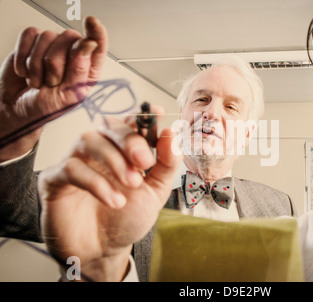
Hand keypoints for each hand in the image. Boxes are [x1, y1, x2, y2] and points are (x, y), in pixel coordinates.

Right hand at [0, 16, 107, 160]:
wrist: (18, 108)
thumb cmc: (46, 107)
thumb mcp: (67, 96)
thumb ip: (79, 71)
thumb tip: (89, 44)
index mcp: (88, 69)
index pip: (98, 45)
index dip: (97, 32)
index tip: (92, 22)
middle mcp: (73, 54)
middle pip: (69, 37)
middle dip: (55, 63)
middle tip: (50, 83)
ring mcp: (53, 46)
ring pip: (47, 36)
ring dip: (36, 64)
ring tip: (37, 81)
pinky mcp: (33, 42)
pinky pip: (29, 35)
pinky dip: (23, 55)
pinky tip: (25, 71)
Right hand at [38, 109, 181, 280]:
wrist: (104, 252)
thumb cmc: (128, 218)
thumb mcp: (156, 192)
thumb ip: (166, 164)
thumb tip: (172, 133)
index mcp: (122, 150)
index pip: (129, 122)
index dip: (143, 115)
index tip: (157, 113)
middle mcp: (98, 150)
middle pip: (108, 125)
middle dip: (130, 139)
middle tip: (145, 162)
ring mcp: (75, 162)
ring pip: (88, 140)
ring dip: (114, 160)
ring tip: (132, 184)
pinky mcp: (54, 180)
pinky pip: (71, 168)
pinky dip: (97, 183)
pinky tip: (114, 201)